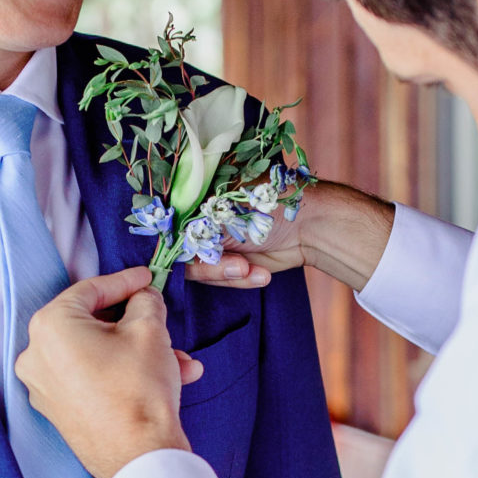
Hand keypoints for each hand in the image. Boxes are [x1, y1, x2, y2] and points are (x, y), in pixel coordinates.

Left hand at [17, 268, 201, 477]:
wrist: (139, 456)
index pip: (90, 290)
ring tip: (179, 361)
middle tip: (162, 319)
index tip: (147, 279)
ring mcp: (44, 387)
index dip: (125, 281)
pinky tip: (166, 379)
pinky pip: (92, 379)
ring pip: (98, 355)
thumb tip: (143, 297)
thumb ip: (145, 301)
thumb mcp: (150, 329)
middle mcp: (36, 356)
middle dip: (136, 324)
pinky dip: (123, 375)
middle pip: (93, 324)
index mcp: (50, 326)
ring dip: (139, 354)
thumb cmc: (139, 389)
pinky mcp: (58, 411)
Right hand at [185, 180, 394, 294]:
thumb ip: (198, 223)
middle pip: (181, 252)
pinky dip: (242, 280)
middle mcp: (197, 221)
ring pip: (200, 270)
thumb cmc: (273, 202)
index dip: (173, 241)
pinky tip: (261, 274)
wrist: (311, 224)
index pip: (167, 224)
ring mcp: (211, 244)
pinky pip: (222, 280)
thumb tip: (171, 240)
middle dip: (211, 264)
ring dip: (227, 274)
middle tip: (239, 266)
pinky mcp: (227, 264)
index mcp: (193, 198)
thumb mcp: (232, 209)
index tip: (187, 252)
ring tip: (252, 270)